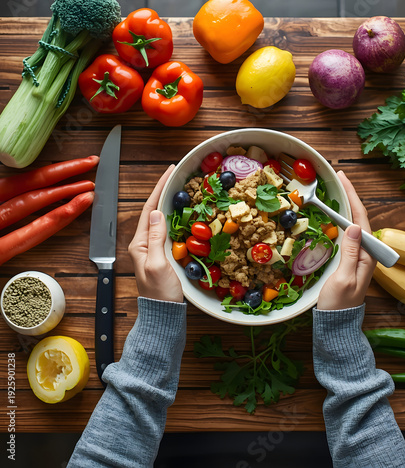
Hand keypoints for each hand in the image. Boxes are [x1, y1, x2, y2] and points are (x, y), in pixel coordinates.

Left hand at [128, 165, 182, 302]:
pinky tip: (184, 212)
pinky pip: (168, 230)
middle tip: (176, 175)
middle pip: (153, 211)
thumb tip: (156, 213)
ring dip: (169, 202)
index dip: (159, 189)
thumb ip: (155, 238)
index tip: (169, 172)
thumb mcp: (157, 264)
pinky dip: (176, 217)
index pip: (148, 210)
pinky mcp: (163, 254)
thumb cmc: (160, 292)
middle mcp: (144, 243)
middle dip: (163, 191)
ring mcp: (153, 249)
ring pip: (161, 219)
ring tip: (180, 188)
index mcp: (139, 243)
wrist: (164, 314)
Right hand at [317, 171, 375, 310]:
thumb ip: (351, 253)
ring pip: (353, 224)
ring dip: (345, 206)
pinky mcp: (348, 260)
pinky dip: (340, 219)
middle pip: (359, 218)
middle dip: (350, 196)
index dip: (353, 197)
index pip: (361, 220)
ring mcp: (357, 256)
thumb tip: (355, 227)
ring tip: (336, 190)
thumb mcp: (344, 278)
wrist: (336, 324)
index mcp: (368, 256)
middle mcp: (366, 253)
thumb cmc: (338, 303)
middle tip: (338, 178)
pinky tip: (333, 214)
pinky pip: (346, 234)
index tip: (343, 179)